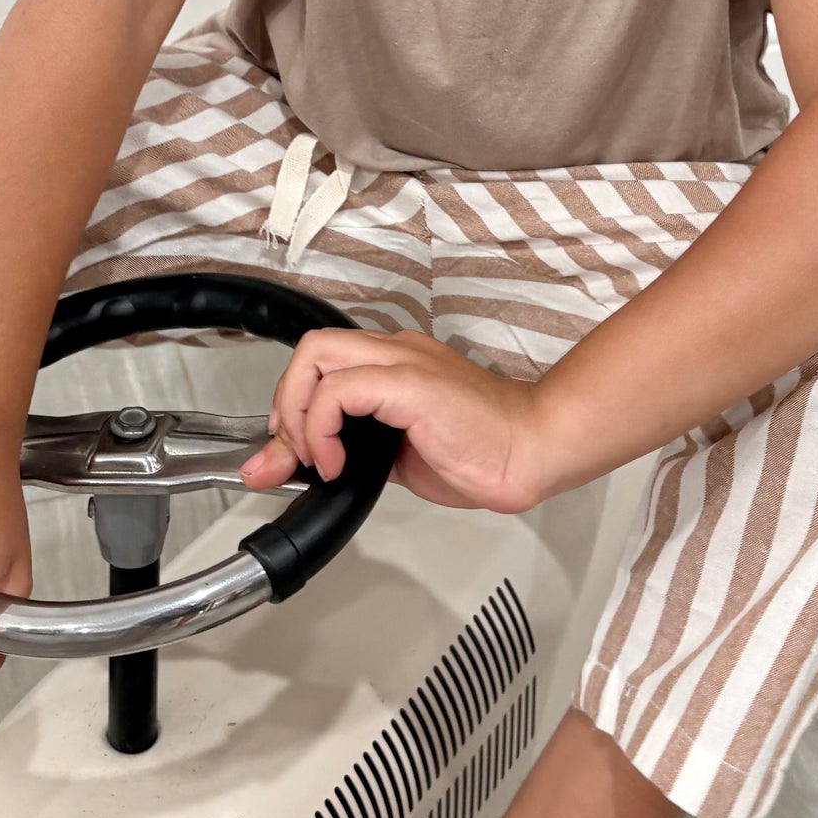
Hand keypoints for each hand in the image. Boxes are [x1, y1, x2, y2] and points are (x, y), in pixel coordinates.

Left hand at [239, 328, 551, 514]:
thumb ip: (354, 453)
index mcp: (396, 364)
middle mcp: (396, 351)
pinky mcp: (409, 382)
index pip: (322, 362)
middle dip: (284, 404)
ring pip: (316, 355)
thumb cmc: (482, 452)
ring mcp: (403, 361)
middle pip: (311, 349)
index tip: (286, 450)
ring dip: (297, 415)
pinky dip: (321, 428)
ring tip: (317, 459)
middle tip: (289, 453)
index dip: (293, 403)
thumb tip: (310, 468)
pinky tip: (338, 462)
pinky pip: (338, 390)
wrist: (533, 450)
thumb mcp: (397, 458)